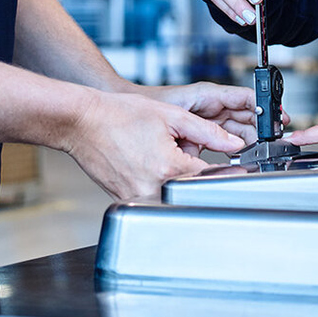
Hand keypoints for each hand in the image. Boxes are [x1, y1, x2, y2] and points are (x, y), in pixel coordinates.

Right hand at [64, 90, 246, 199]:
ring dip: (175, 180)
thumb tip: (235, 142)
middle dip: (196, 173)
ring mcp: (138, 198)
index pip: (211, 178)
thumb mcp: (172, 116)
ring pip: (173, 196)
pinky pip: (153, 198)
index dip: (224, 171)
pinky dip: (157, 184)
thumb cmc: (119, 115)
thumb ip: (208, 131)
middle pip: (192, 189)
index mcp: (169, 168)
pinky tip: (145, 163)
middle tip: (182, 154)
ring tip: (158, 156)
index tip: (233, 170)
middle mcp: (154, 189)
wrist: (82, 123)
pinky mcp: (127, 201)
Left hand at [133, 80, 258, 147]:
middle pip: (246, 115)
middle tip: (270, 141)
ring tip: (255, 151)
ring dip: (247, 140)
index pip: (246, 97)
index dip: (265, 106)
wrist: (130, 118)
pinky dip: (230, 149)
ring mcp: (208, 120)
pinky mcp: (202, 134)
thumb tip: (233, 145)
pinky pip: (223, 141)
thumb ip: (208, 131)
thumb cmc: (150, 106)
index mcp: (210, 94)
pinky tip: (236, 156)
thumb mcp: (181, 116)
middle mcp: (212, 105)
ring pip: (237, 130)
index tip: (279, 116)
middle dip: (260, 127)